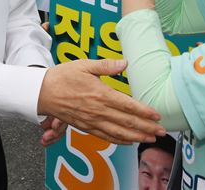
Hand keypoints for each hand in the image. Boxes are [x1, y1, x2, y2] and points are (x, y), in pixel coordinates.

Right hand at [37, 59, 164, 144]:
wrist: (42, 92)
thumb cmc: (63, 76)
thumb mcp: (84, 65)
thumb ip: (106, 66)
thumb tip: (124, 63)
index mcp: (100, 93)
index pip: (128, 105)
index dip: (144, 112)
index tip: (157, 115)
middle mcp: (98, 110)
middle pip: (127, 122)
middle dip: (146, 128)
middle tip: (161, 131)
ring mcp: (92, 121)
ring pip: (118, 132)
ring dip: (136, 137)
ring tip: (150, 139)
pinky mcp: (85, 127)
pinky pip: (105, 136)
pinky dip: (119, 140)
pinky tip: (128, 141)